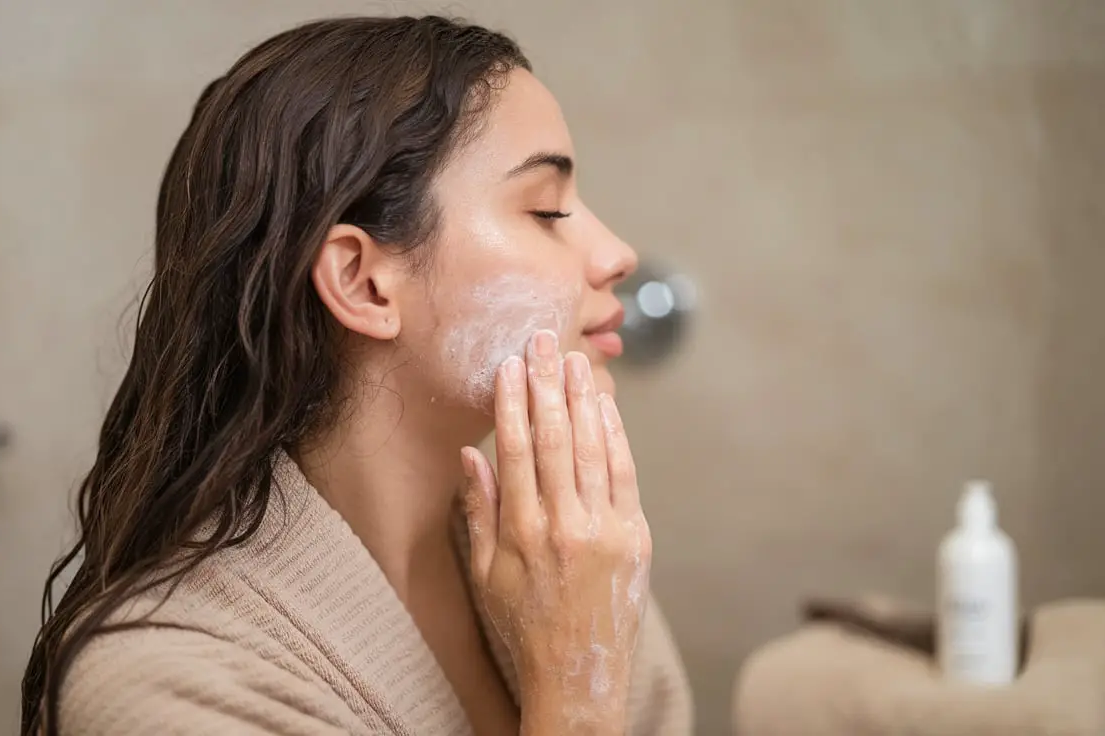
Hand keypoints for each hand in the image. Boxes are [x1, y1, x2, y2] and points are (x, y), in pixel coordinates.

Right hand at [461, 329, 650, 732]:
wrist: (577, 676)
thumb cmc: (523, 626)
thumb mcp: (483, 575)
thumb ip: (477, 511)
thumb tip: (469, 455)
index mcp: (519, 532)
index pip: (515, 449)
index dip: (512, 402)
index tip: (510, 365)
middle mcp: (562, 525)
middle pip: (555, 437)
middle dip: (547, 383)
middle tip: (543, 340)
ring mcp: (603, 530)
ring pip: (593, 447)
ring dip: (584, 397)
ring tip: (575, 360)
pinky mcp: (635, 538)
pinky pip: (625, 474)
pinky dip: (616, 435)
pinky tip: (606, 406)